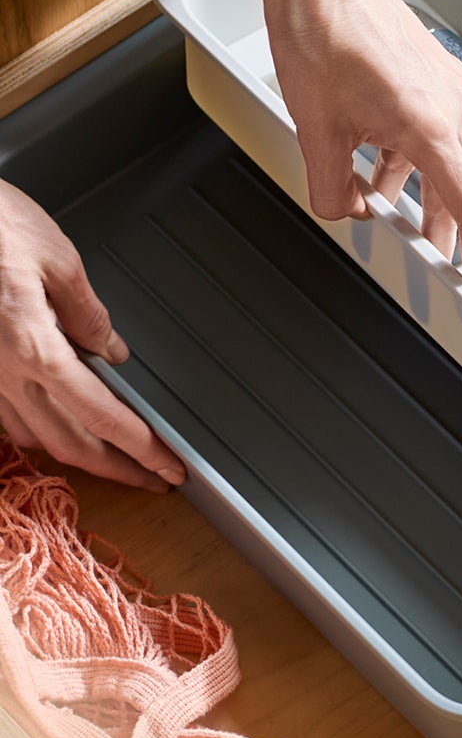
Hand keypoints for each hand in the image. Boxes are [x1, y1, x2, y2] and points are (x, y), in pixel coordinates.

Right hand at [0, 181, 186, 489]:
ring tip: (115, 460)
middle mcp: (2, 373)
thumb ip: (88, 312)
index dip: (141, 449)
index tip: (168, 467)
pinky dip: (39, 431)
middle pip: (69, 444)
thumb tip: (111, 351)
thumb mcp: (58, 259)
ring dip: (77, 455)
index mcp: (34, 348)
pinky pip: (6, 417)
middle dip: (116, 469)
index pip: (102, 417)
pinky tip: (58, 428)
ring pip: (33, 438)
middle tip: (153, 478)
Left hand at [245, 0, 461, 292]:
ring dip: (414, 184)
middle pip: (454, 186)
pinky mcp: (438, 73)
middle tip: (428, 259)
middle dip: (437, 226)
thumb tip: (348, 210)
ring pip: (439, 156)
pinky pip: (432, 127)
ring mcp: (449, 87)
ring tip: (381, 201)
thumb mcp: (317, 132)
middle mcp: (453, 107)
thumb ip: (334, 190)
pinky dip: (409, 151)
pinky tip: (378, 159)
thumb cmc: (321, 35)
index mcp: (432, 127)